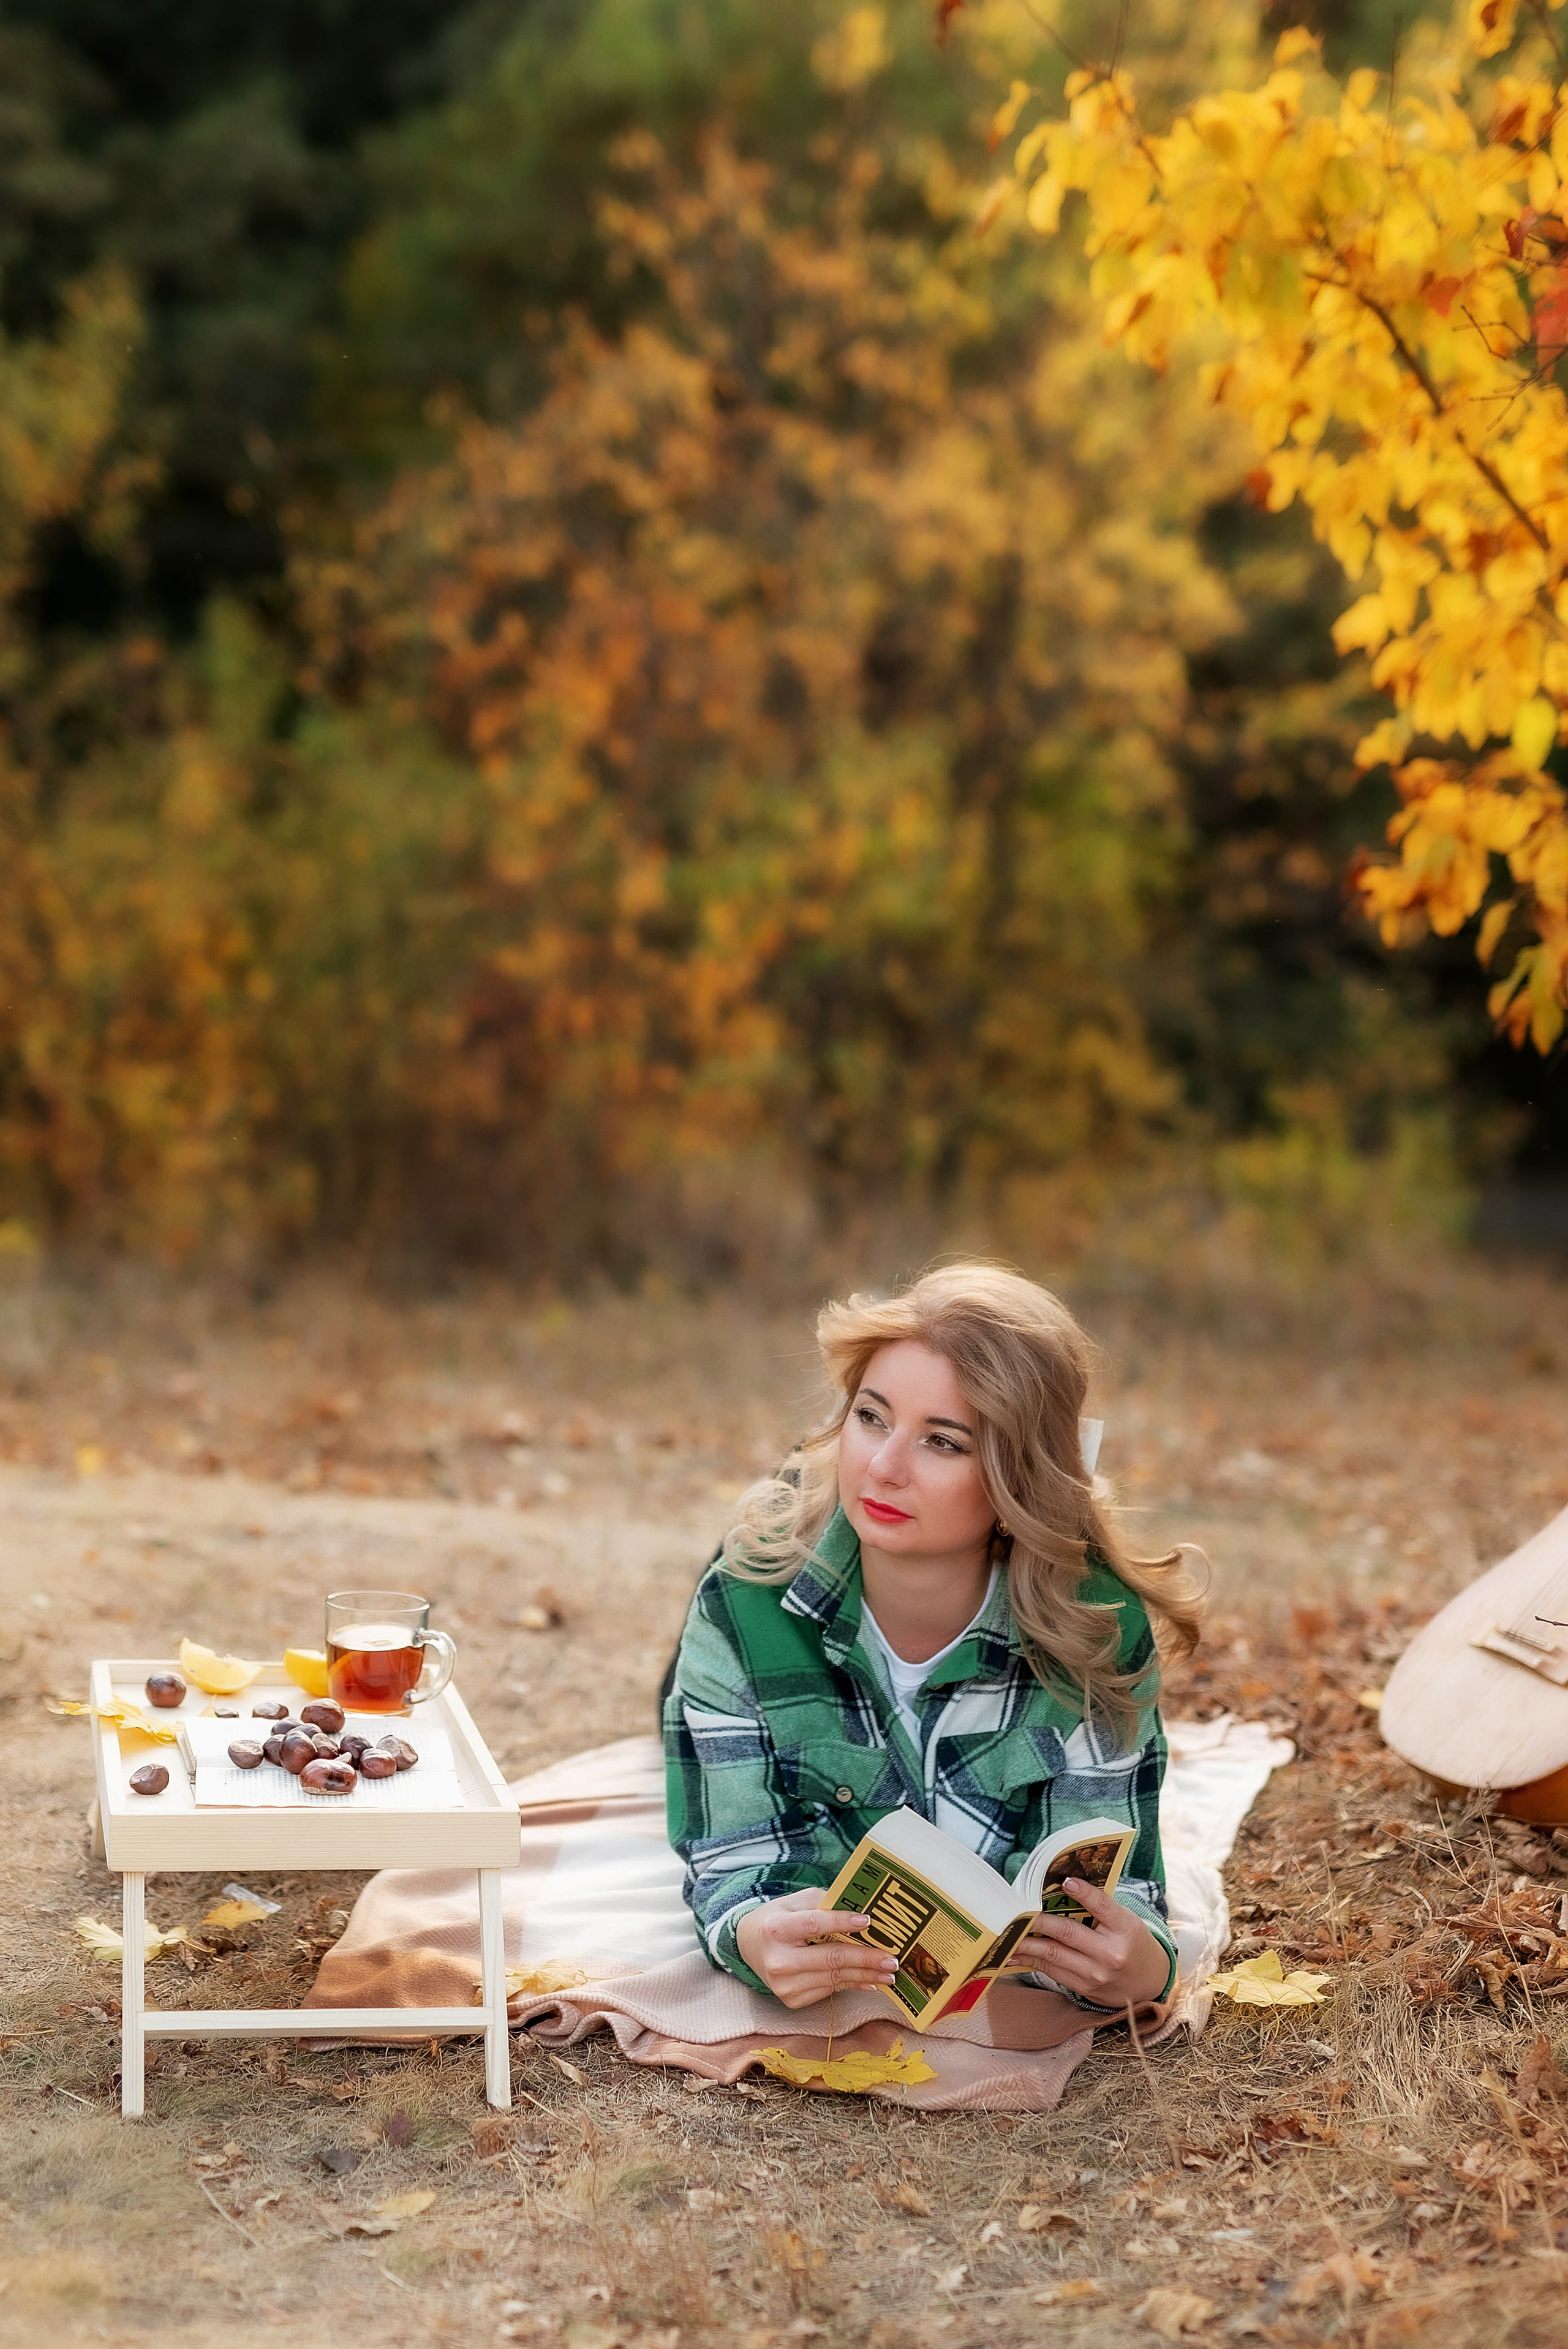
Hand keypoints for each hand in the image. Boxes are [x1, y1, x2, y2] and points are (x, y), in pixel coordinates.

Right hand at [735, 1889, 898, 2008]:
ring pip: (834, 1978)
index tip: (868, 1921)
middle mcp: (778, 1960)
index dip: (842, 1922)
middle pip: (831, 1958)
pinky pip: (830, 1991)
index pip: (815, 1925)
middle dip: (865, 1958)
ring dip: (866, 1976)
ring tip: (888, 1973)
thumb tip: (865, 1915)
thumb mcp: (798, 1902)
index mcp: (777, 1929)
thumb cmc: (781, 1919)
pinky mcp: (792, 2000)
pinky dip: (852, 1985)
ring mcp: (784, 1985)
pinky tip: (870, 1982)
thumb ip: (827, 1905)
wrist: (751, 1946)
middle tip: (891, 1959)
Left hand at [1012, 1877, 1169, 2008]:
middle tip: (1015, 1911)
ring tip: (1006, 1933)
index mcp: (1126, 1928)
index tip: (1066, 1881)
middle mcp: (1111, 1953)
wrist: (1148, 1984)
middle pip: (1068, 1932)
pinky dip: (1031, 1960)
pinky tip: (1014, 1954)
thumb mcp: (1125, 1921)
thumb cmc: (1131, 1943)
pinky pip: (1052, 1971)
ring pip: (1054, 1954)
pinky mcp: (1084, 1988)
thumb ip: (1098, 1907)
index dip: (1084, 1893)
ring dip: (1026, 1943)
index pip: (1103, 1906)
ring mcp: (1096, 1974)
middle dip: (1037, 1921)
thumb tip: (1060, 1887)